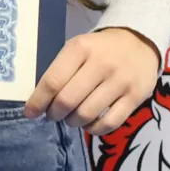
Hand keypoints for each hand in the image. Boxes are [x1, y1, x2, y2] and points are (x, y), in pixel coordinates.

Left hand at [24, 27, 159, 135]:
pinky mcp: (136, 97)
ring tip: (71, 118)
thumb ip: (61, 71)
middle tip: (53, 115)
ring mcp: (120, 81)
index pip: (52, 81)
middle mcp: (101, 64)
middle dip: (54, 113)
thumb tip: (40, 103)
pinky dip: (94, 129)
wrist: (139, 41)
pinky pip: (110, 123)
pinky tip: (89, 124)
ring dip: (73, 122)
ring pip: (87, 114)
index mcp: (80, 48)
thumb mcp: (77, 48)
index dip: (38, 101)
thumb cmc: (99, 49)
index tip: (30, 112)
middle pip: (68, 100)